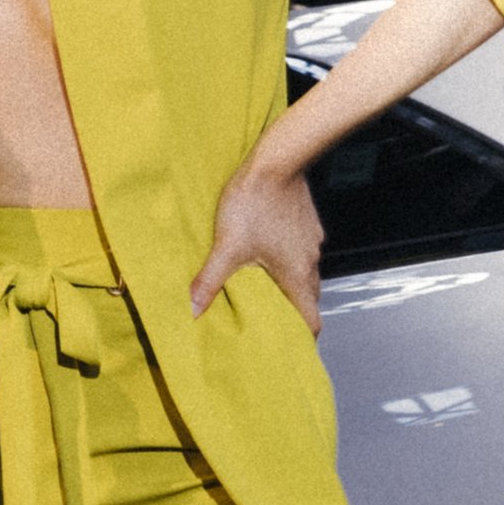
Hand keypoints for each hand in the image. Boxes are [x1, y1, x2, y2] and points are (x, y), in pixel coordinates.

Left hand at [190, 142, 322, 333]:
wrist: (277, 158)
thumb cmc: (255, 201)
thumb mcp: (227, 246)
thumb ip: (209, 281)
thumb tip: (192, 310)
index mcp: (296, 275)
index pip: (311, 320)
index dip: (302, 337)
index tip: (289, 346)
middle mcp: (310, 262)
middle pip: (308, 299)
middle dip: (292, 313)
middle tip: (270, 322)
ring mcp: (311, 241)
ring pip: (304, 274)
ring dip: (289, 285)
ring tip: (264, 290)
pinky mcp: (307, 223)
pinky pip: (301, 251)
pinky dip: (288, 261)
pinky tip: (267, 253)